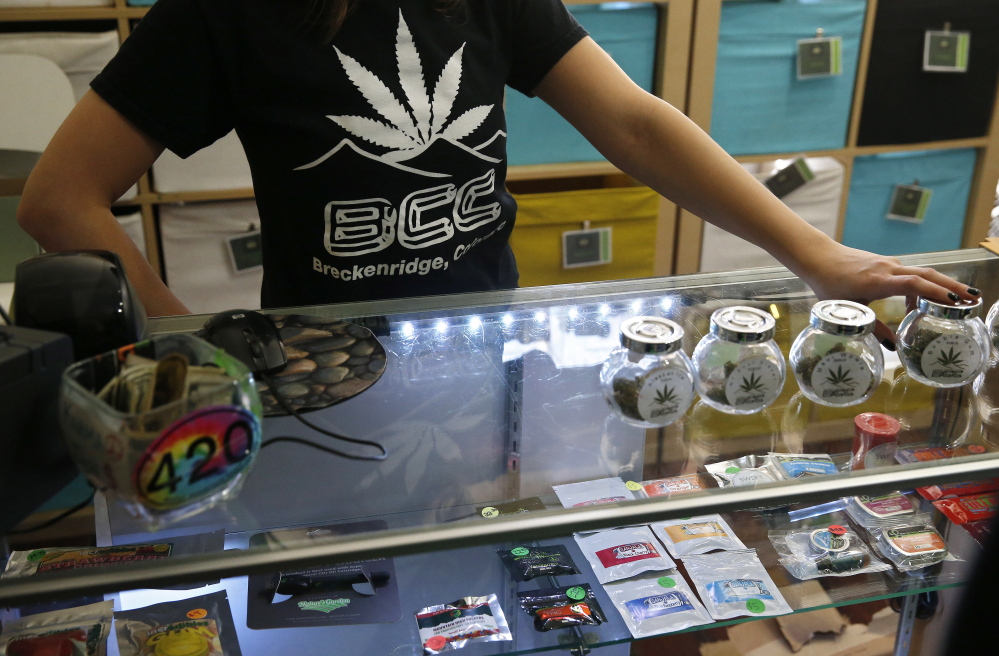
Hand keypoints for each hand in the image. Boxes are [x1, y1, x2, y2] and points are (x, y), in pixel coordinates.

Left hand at [797, 243, 980, 346]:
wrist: (819, 258)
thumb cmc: (829, 285)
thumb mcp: (849, 310)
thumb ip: (872, 328)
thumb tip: (893, 347)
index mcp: (879, 281)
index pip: (914, 284)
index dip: (935, 293)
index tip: (955, 302)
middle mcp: (889, 268)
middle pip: (928, 275)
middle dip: (953, 287)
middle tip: (974, 299)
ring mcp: (890, 264)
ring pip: (923, 272)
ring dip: (942, 285)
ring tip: (959, 302)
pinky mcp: (888, 264)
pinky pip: (912, 274)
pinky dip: (924, 286)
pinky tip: (920, 304)